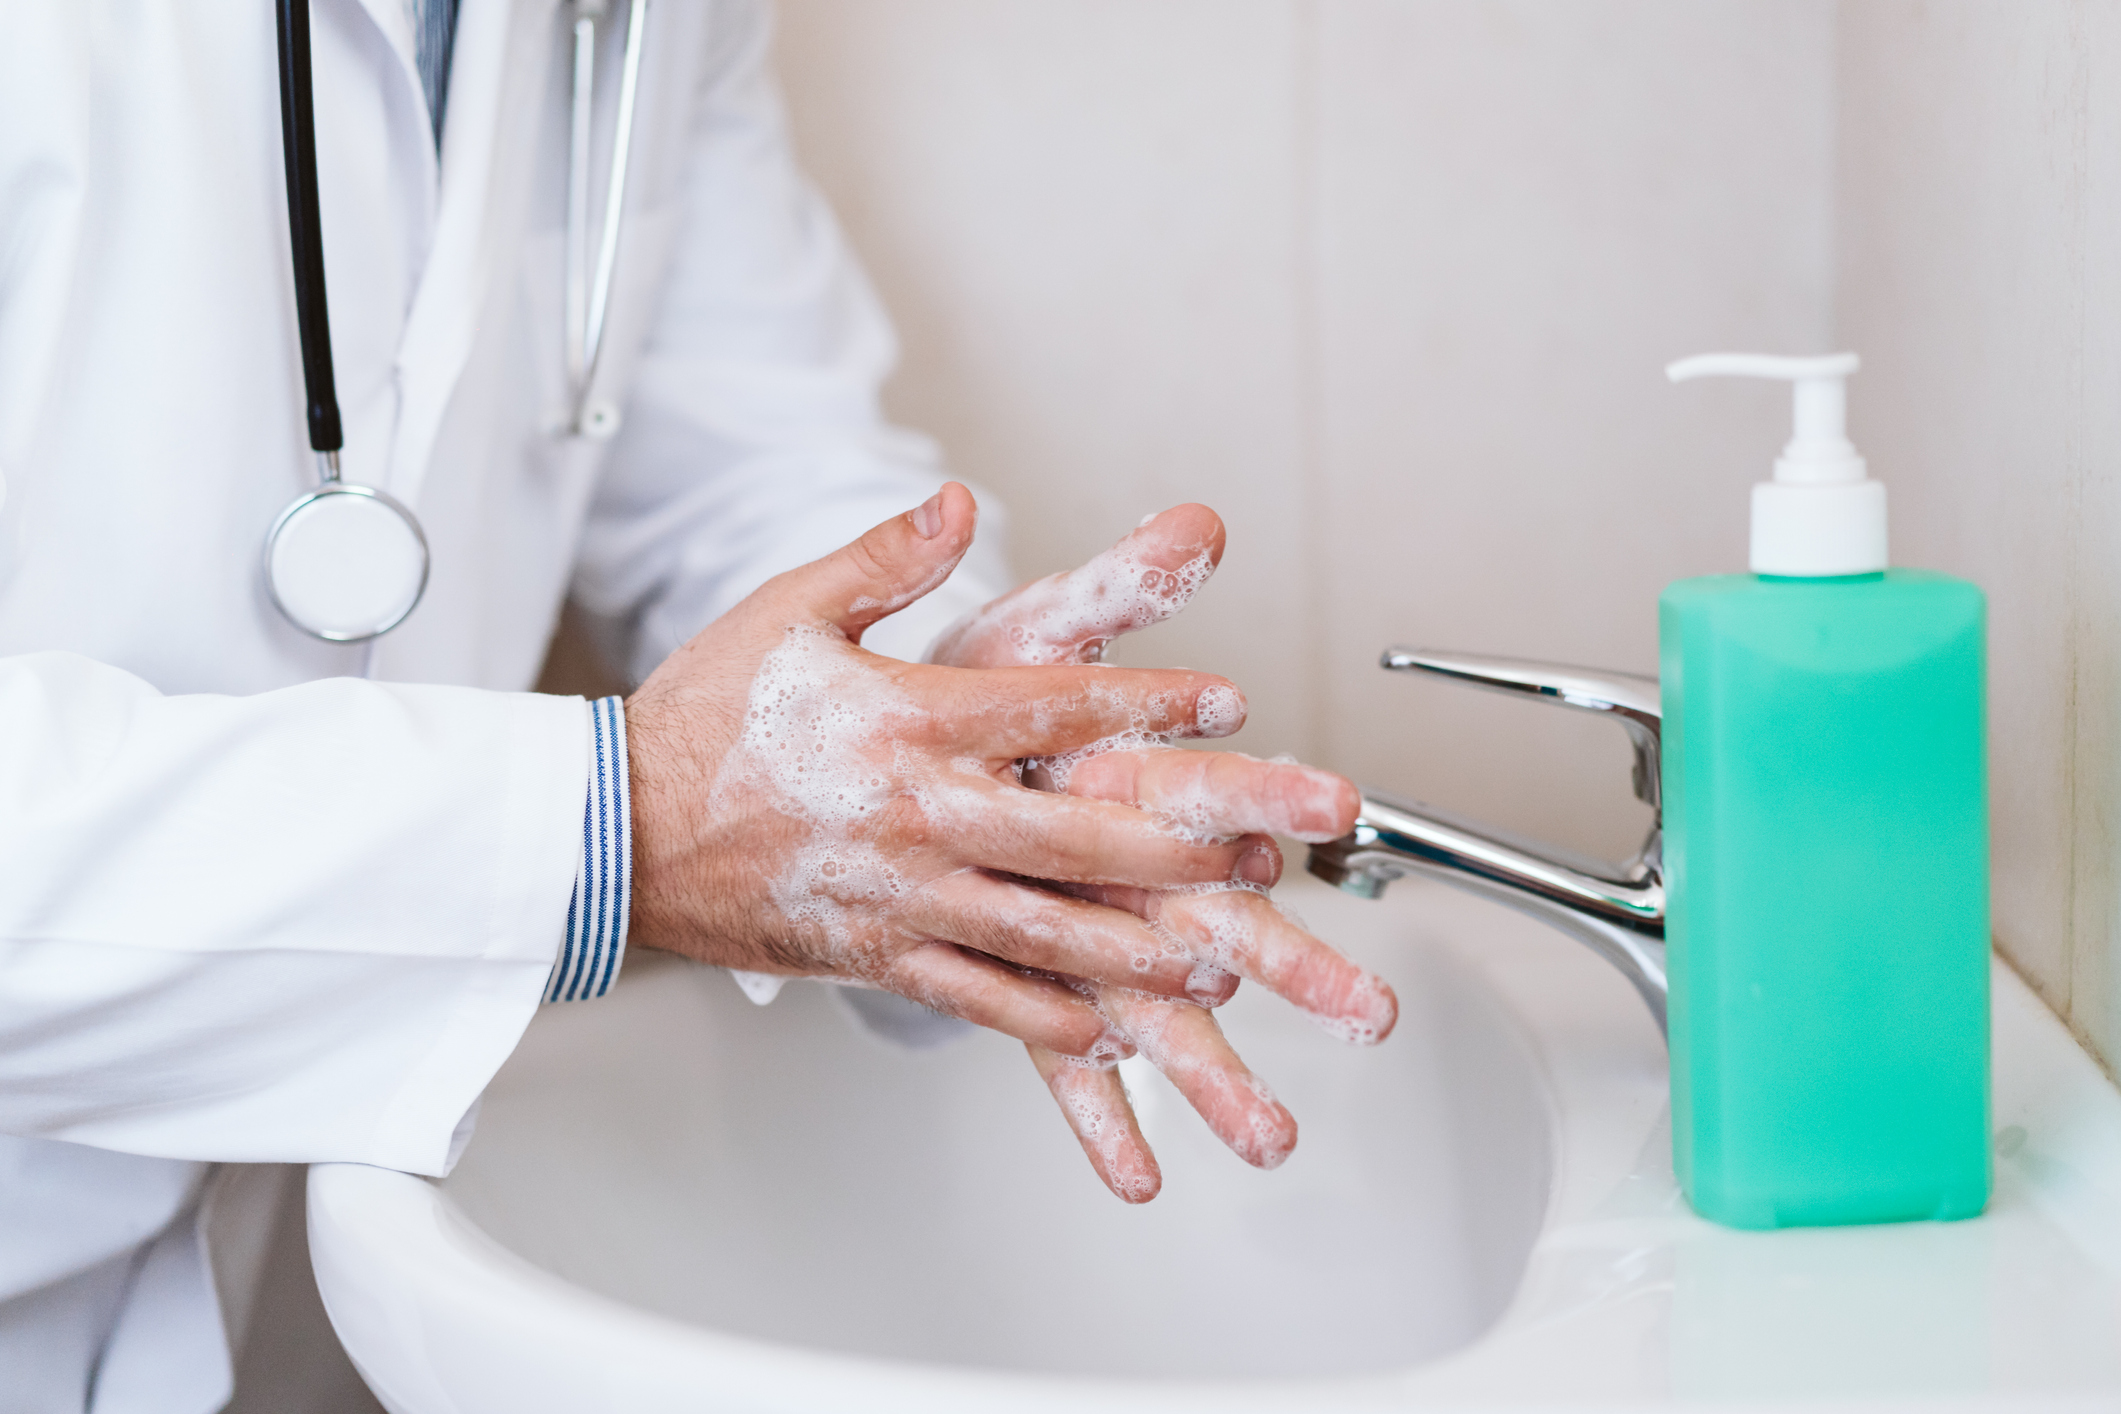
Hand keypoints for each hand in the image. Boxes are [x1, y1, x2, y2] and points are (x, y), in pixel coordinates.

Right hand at [623, 484, 1272, 1058]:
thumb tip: (960, 501)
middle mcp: (914, 814)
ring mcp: (897, 895)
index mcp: (904, 720)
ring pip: (1038, 931)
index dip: (1147, 704)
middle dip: (1175, 847)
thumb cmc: (699, 718)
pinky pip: (973, 996)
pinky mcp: (872, 954)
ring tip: (1209, 958)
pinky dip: (1043, 1015)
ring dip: (1134, 948)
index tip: (1224, 701)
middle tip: (1255, 854)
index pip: (1051, 707)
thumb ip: (885, 558)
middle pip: (1071, 835)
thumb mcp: (788, 611)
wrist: (611, 831)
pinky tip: (1103, 1025)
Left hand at [927, 504, 1397, 1201]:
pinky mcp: (1035, 974)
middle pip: (1222, 919)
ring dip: (1217, 1072)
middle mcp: (1132, 864)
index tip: (1338, 814)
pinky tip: (1134, 1176)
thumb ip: (1120, 584)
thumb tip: (1200, 521)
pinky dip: (1099, 1112)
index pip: (1219, 785)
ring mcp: (1091, 927)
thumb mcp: (1045, 624)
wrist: (917, 744)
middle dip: (1297, 965)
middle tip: (1368, 1014)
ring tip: (1268, 1139)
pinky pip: (1064, 1056)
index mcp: (1137, 775)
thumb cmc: (993, 685)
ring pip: (1162, 1007)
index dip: (1274, 795)